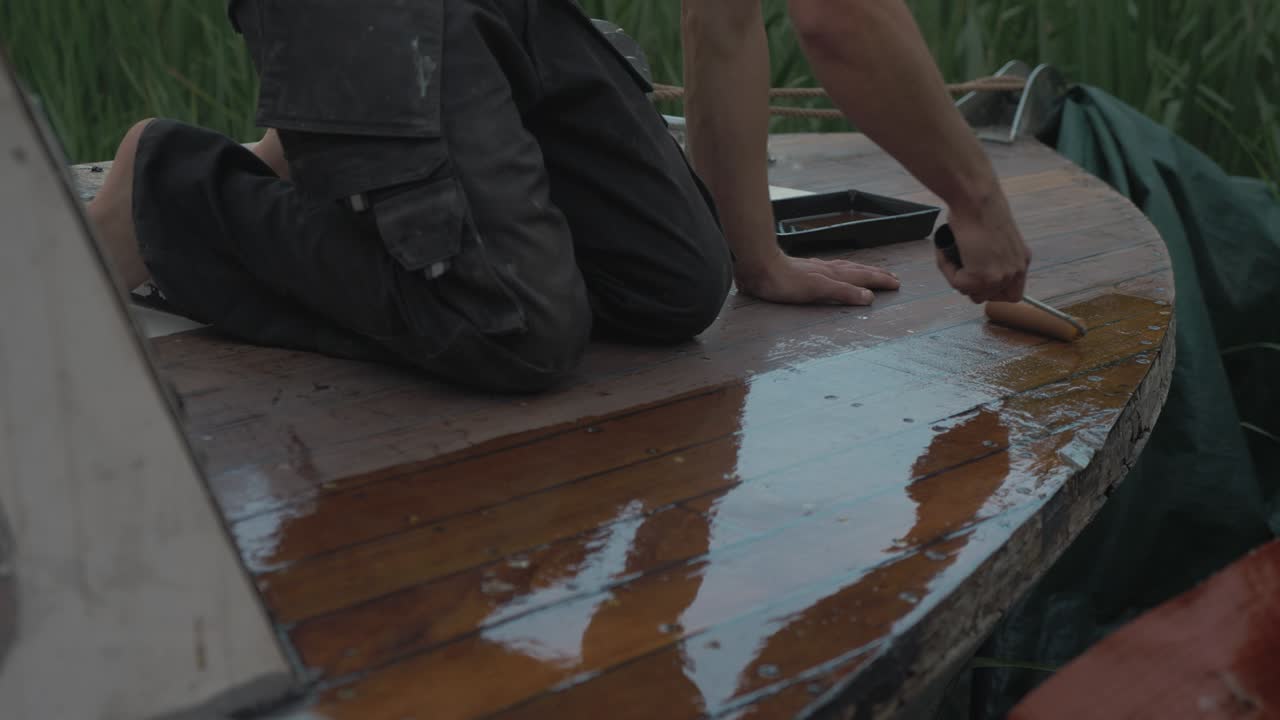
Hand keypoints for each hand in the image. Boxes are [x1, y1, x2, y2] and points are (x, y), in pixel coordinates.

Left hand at [735, 252, 900, 304]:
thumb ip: (843, 292)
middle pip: (857, 270)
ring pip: (845, 268)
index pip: (863, 277)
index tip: (896, 284)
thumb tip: (869, 297)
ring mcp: (816, 268)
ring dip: (861, 271)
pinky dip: (842, 270)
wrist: (759, 266)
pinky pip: (831, 268)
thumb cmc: (785, 282)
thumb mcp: (817, 290)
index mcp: (833, 275)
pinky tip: (836, 270)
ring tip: (871, 272)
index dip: (880, 281)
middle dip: (876, 275)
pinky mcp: (803, 269)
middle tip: (893, 278)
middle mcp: (827, 269)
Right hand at [936, 195, 1030, 303]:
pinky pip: (958, 285)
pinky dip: (947, 270)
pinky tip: (946, 253)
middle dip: (973, 287)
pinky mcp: (981, 278)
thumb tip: (974, 265)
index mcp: (1021, 261)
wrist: (976, 200)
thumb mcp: (995, 238)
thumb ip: (993, 256)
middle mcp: (1015, 271)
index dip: (993, 291)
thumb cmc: (980, 208)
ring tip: (952, 257)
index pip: (1012, 293)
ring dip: (959, 278)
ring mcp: (999, 277)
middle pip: (991, 298)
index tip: (977, 280)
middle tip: (961, 268)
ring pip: (973, 294)